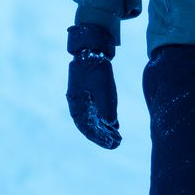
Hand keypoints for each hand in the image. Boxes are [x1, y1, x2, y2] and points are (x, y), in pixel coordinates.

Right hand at [66, 22, 120, 149]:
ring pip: (94, 120)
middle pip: (90, 126)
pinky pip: (97, 111)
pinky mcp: (91, 94)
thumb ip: (106, 106)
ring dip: (105, 130)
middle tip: (117, 144)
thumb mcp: (102, 87)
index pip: (86, 128)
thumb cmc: (95, 67)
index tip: (111, 144)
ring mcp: (84, 99)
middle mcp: (79, 105)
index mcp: (76, 104)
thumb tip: (111, 124)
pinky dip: (105, 120)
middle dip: (103, 136)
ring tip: (118, 138)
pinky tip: (115, 126)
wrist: (92, 49)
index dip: (99, 138)